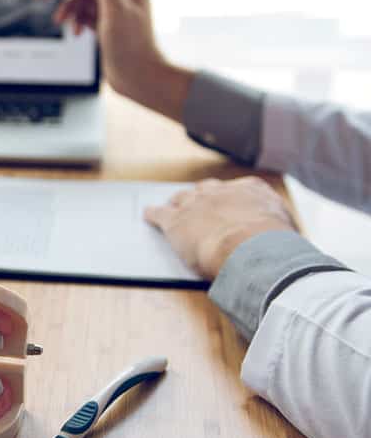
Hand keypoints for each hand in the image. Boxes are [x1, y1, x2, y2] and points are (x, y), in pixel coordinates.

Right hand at [33, 0, 192, 122]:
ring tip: (58, 20)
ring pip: (82, 0)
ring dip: (67, 8)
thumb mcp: (116, 10)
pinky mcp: (105, 27)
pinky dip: (74, 20)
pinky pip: (83, 16)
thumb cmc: (133, 47)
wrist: (139, 78)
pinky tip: (74, 32)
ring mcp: (112, 12)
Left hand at [144, 177, 297, 278]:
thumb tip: (288, 238)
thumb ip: (282, 226)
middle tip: (199, 204)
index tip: (231, 202)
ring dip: (178, 203)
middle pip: (207, 190)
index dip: (232, 198)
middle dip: (203, 197)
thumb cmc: (274, 244)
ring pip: (182, 198)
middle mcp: (221, 192)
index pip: (240, 190)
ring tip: (173, 207)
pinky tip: (148, 214)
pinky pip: (159, 213)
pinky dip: (153, 214)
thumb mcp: (288, 229)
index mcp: (251, 190)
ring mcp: (196, 203)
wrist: (249, 247)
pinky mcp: (175, 221)